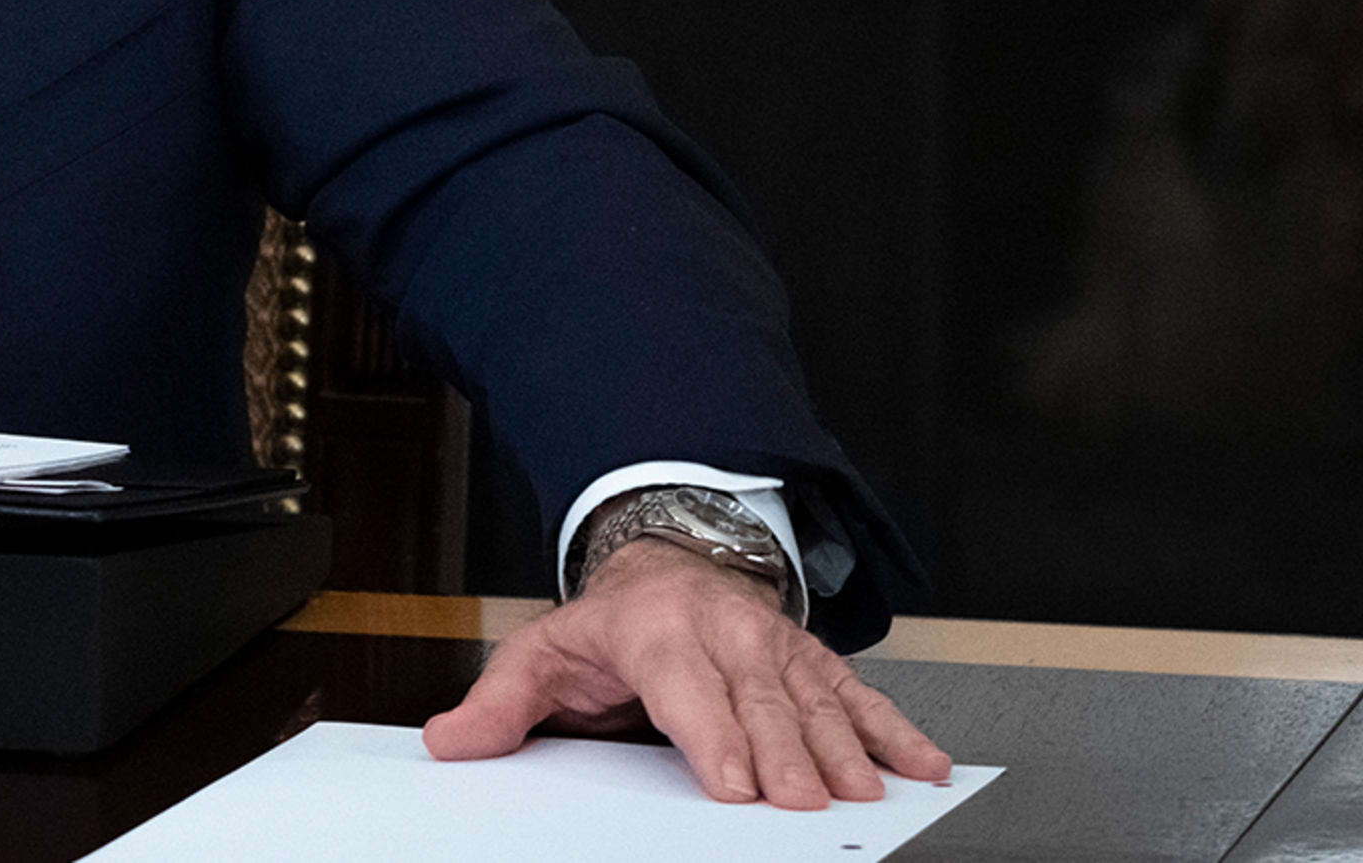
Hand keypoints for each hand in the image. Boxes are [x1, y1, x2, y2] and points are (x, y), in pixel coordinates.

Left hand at [423, 538, 951, 807]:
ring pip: (817, 702)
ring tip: (868, 795)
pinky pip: (859, 696)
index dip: (714, 738)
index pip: (688, 691)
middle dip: (786, 757)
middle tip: (805, 806)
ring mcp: (776, 646)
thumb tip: (448, 744)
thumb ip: (498, 706)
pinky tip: (924, 765)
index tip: (735, 785)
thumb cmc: (604, 627)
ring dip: (846, 751)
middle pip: (761, 703)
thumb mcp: (539, 654)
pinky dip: (895, 730)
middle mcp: (726, 634)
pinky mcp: (813, 661)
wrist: (661, 565)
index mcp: (656, 634)